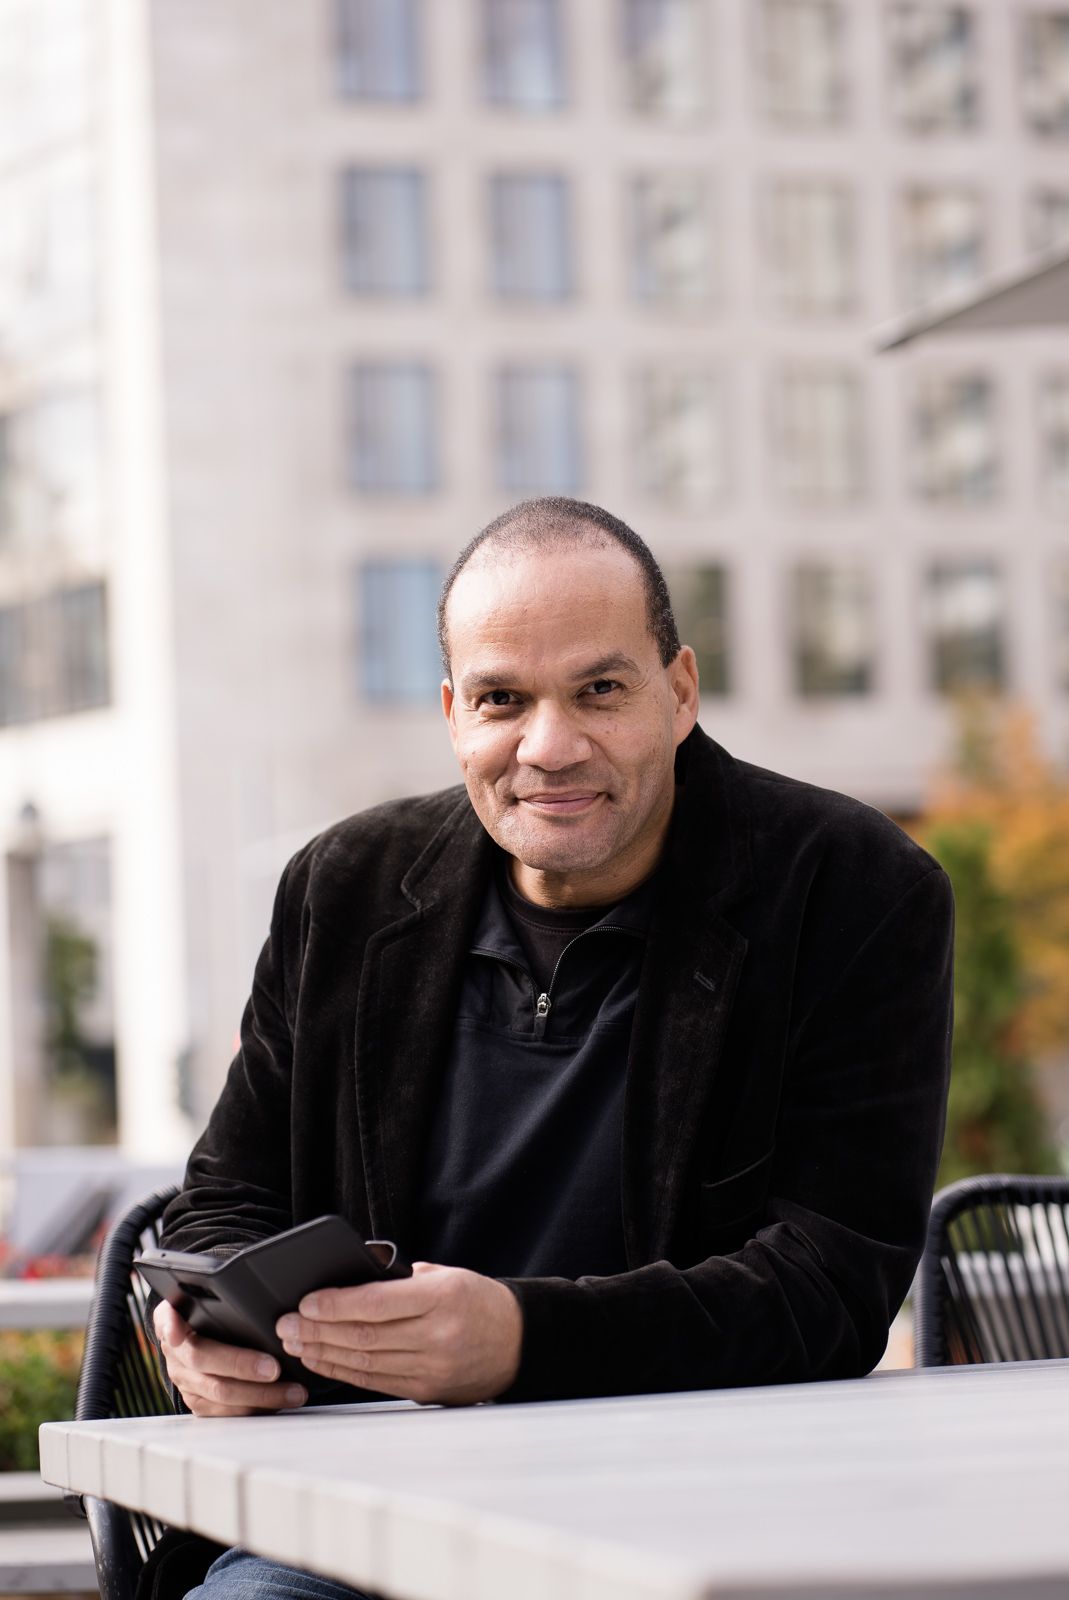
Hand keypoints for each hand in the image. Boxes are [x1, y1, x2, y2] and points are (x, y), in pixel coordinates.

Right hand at [153, 1300, 307, 1417]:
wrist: (200, 1333)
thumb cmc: (215, 1309)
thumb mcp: (210, 1294)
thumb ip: (218, 1290)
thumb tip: (246, 1283)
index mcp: (172, 1320)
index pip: (168, 1321)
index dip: (172, 1327)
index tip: (179, 1333)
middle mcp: (175, 1353)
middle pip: (204, 1362)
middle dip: (242, 1367)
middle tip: (274, 1368)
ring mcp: (185, 1381)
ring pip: (221, 1394)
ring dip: (260, 1395)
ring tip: (293, 1391)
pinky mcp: (200, 1403)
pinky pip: (227, 1412)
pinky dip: (256, 1408)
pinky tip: (281, 1402)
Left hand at [274, 1262, 522, 1405]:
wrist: (518, 1343)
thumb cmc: (476, 1301)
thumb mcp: (445, 1276)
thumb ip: (400, 1280)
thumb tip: (348, 1282)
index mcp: (443, 1298)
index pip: (378, 1303)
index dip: (336, 1304)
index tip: (305, 1302)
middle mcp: (438, 1336)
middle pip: (365, 1337)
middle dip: (318, 1331)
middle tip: (285, 1325)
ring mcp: (432, 1369)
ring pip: (365, 1363)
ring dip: (324, 1354)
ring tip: (295, 1343)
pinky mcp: (426, 1392)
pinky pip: (375, 1382)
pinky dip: (343, 1373)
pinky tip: (322, 1362)